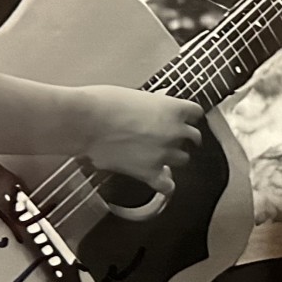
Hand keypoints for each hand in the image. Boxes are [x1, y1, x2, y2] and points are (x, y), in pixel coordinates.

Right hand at [75, 86, 203, 195]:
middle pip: (193, 137)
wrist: (85, 121)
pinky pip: (168, 185)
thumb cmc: (104, 102)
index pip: (195, 113)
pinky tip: (160, 180)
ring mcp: (164, 154)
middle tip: (169, 138)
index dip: (188, 117)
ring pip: (183, 159)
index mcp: (173, 108)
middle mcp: (175, 132)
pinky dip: (165, 184)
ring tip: (157, 155)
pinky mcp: (149, 172)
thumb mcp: (137, 95)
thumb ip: (154, 104)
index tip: (182, 119)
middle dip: (183, 138)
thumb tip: (158, 105)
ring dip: (173, 157)